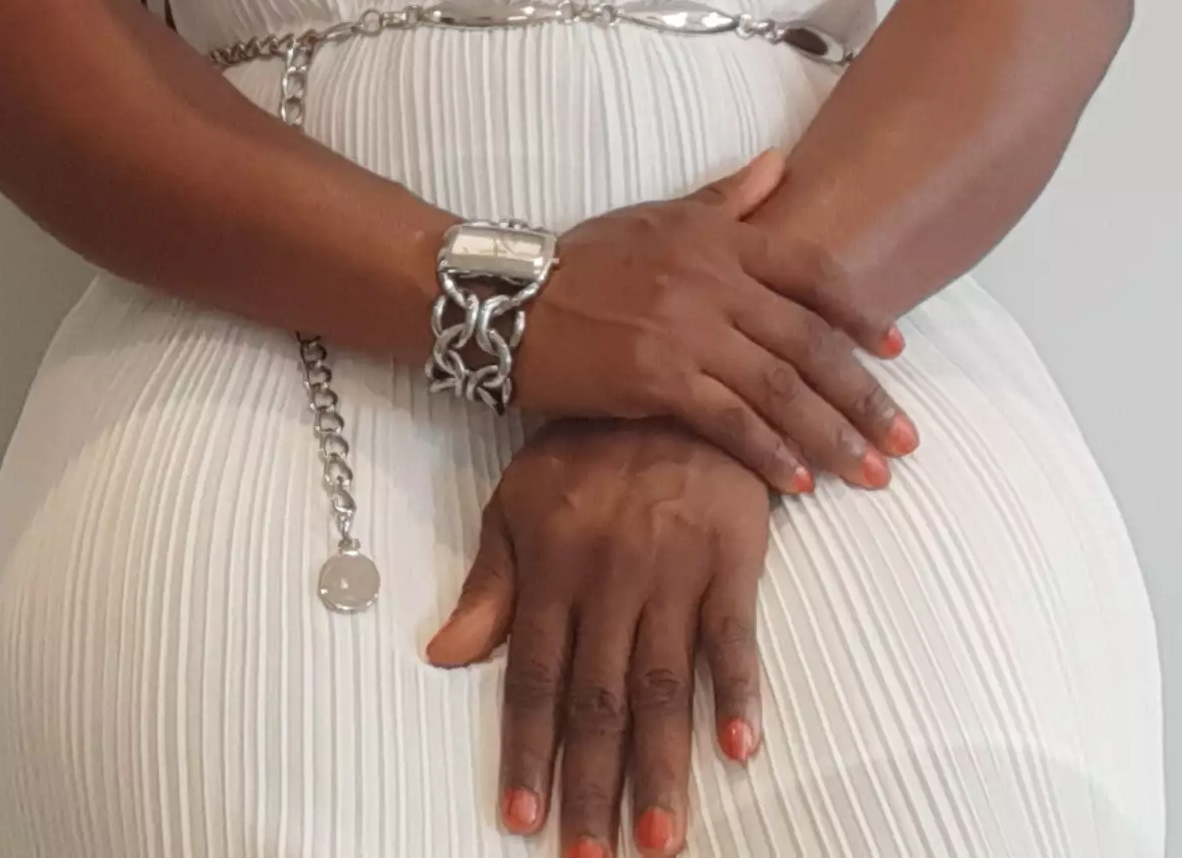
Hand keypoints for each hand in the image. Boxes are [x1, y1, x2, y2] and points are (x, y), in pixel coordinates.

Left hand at [423, 414, 771, 856]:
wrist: (672, 372)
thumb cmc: (588, 444)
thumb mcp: (519, 501)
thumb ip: (489, 584)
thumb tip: (442, 656)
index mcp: (552, 568)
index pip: (532, 680)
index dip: (527, 754)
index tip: (521, 822)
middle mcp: (609, 579)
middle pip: (597, 702)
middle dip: (592, 786)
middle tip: (591, 857)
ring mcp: (673, 572)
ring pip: (662, 686)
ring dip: (661, 768)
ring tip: (659, 839)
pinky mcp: (732, 557)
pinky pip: (734, 635)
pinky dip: (738, 692)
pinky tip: (739, 747)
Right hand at [506, 146, 917, 495]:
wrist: (510, 300)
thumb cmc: (583, 260)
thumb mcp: (659, 215)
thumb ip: (726, 198)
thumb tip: (779, 164)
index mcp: (719, 239)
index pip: (812, 272)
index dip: (859, 312)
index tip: (896, 350)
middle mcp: (713, 280)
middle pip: (810, 342)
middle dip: (863, 394)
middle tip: (904, 438)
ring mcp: (687, 330)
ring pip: (780, 388)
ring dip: (832, 435)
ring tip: (870, 473)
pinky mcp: (656, 377)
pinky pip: (729, 421)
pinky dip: (769, 453)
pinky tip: (799, 482)